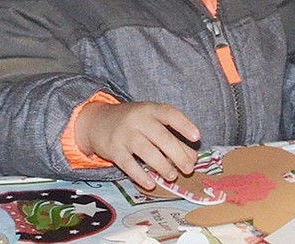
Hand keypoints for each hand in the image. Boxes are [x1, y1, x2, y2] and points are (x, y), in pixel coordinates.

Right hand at [74, 100, 199, 189]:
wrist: (98, 122)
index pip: (170, 114)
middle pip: (161, 137)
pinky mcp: (113, 150)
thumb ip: (174, 137)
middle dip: (177, 154)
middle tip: (189, 168)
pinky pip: (128, 164)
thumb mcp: (153, 123)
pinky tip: (151, 184)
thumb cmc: (134, 123)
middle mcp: (139, 120)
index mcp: (151, 109)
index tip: (197, 137)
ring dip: (162, 165)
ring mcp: (125, 134)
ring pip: (147, 151)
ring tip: (173, 176)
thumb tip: (193, 158)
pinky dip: (140, 175)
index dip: (184, 125)